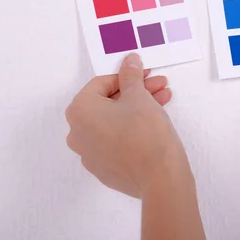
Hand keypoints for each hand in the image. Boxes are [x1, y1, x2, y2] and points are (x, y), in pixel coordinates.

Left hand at [65, 53, 190, 197]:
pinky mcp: (104, 168)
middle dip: (135, 91)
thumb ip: (130, 75)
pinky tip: (154, 120)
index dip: (126, 75)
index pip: (101, 84)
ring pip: (113, 122)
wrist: (160, 178)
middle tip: (157, 85)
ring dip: (137, 108)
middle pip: (107, 103)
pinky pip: (115, 140)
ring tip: (163, 100)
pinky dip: (131, 129)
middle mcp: (77, 133)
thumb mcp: (138, 96)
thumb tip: (129, 61)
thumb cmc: (145, 133)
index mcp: (79, 111)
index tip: (145, 73)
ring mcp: (89, 154)